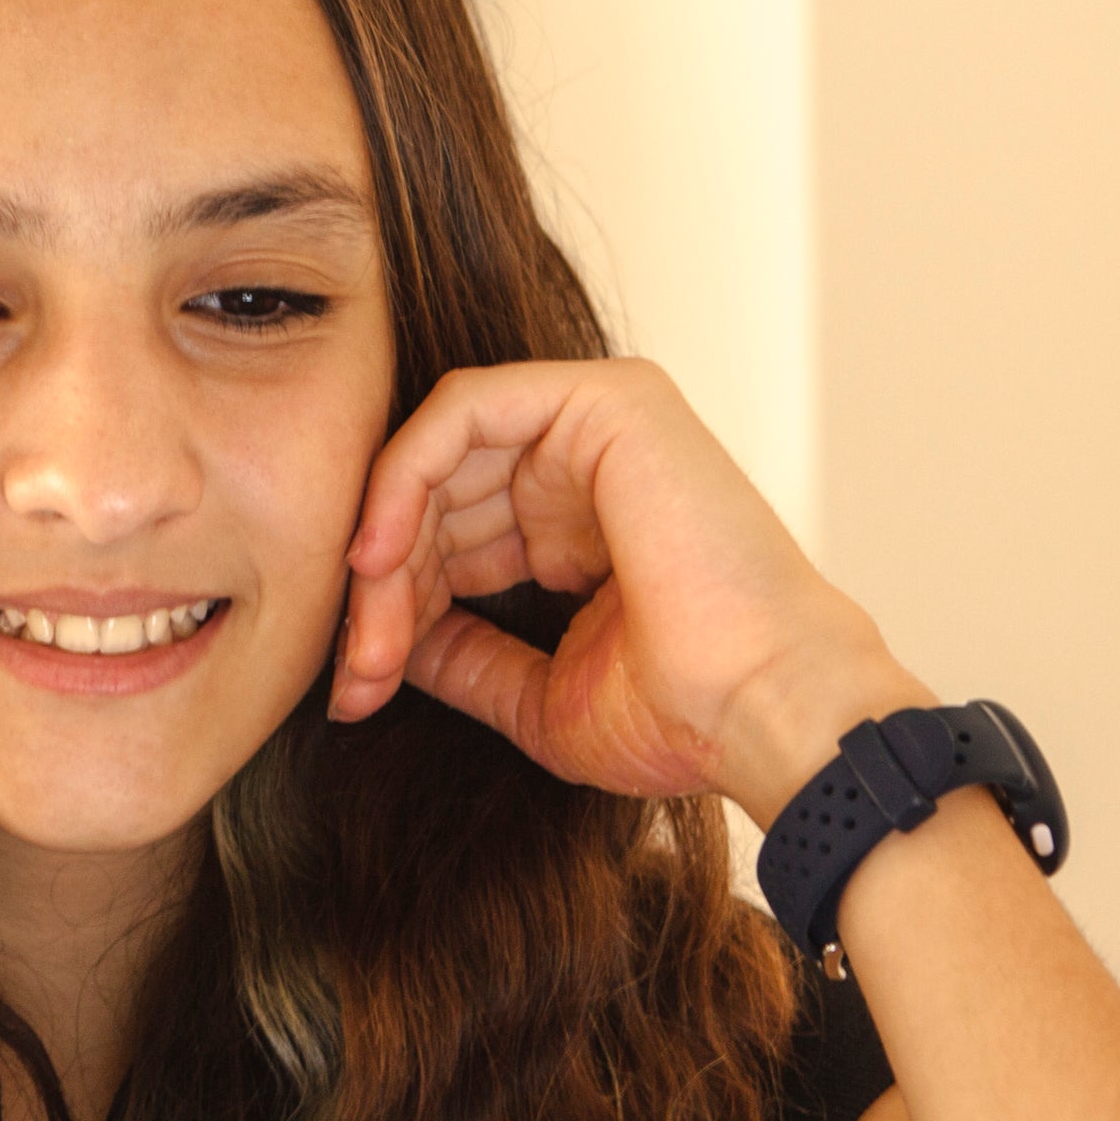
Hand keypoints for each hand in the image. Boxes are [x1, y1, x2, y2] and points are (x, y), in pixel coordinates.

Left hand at [332, 359, 926, 824]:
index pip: (451, 536)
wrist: (763, 716)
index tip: (357, 687)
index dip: (395, 605)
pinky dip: (405, 474)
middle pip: (435, 495)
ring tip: (373, 634)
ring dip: (386, 546)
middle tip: (356, 673)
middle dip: (381, 586)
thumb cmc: (682, 718)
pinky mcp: (606, 402)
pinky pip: (465, 408)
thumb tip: (383, 646)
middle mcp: (588, 468)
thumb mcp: (536, 694)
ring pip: (438, 454)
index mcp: (581, 527)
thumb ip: (462, 658)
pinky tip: (381, 553)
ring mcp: (600, 425)